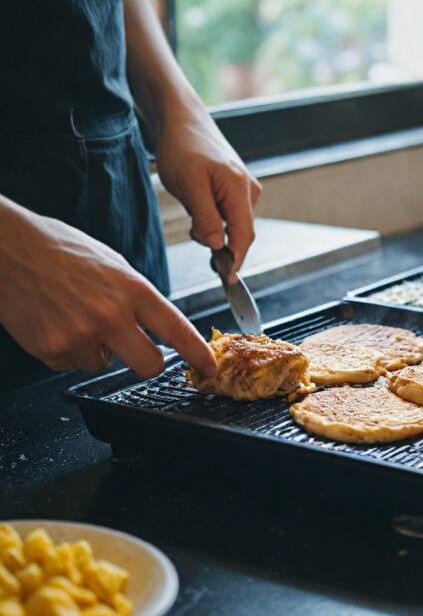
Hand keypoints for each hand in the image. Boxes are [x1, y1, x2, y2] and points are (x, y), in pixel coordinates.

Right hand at [0, 205, 216, 378]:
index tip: (209, 367)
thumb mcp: (115, 265)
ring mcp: (79, 335)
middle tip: (138, 349)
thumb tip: (159, 327)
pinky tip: (56, 321)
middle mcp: (110, 315)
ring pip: (104, 364)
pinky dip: (67, 349)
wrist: (6, 249)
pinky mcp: (50, 349)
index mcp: (132, 290)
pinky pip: (71, 363)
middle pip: (149, 365)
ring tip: (75, 315)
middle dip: (148, 362)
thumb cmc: (61, 251)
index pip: (177, 329)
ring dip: (96, 348)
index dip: (197, 353)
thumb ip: (138, 298)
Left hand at [155, 104, 260, 282]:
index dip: (236, 260)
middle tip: (194, 230)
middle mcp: (249, 191)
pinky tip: (197, 201)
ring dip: (211, 227)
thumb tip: (217, 246)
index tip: (228, 280)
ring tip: (191, 203)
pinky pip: (227, 213)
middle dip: (218, 241)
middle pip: (239, 232)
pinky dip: (212, 217)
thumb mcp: (189, 186)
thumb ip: (206, 217)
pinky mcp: (236, 188)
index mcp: (241, 190)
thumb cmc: (183, 148)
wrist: (181, 120)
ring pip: (231, 224)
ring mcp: (244, 189)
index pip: (244, 236)